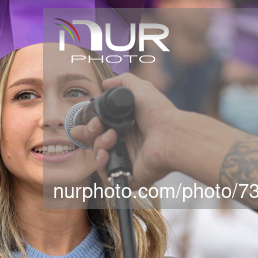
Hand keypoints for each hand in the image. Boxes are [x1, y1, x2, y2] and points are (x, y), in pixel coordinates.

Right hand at [69, 73, 179, 188]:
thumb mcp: (140, 88)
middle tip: (98, 126)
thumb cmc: (158, 113)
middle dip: (89, 133)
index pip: (98, 130)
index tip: (87, 122)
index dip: (88, 127)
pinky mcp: (128, 176)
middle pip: (93, 143)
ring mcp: (126, 161)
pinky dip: (101, 164)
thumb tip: (105, 84)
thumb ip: (122, 81)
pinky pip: (106, 176)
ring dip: (98, 145)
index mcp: (124, 127)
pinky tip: (106, 154)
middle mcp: (124, 144)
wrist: (170, 134)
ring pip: (98, 157)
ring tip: (111, 137)